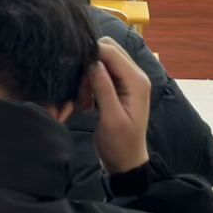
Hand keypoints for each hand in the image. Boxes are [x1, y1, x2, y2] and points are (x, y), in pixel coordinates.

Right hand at [87, 36, 151, 174]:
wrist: (126, 162)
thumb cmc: (119, 144)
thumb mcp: (111, 118)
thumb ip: (103, 88)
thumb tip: (93, 62)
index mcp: (137, 81)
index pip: (112, 51)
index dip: (91, 55)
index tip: (76, 74)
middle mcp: (136, 76)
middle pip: (108, 50)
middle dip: (90, 65)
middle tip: (82, 90)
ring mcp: (129, 81)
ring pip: (103, 60)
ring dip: (89, 76)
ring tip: (85, 100)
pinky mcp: (120, 87)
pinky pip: (103, 72)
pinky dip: (92, 82)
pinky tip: (88, 101)